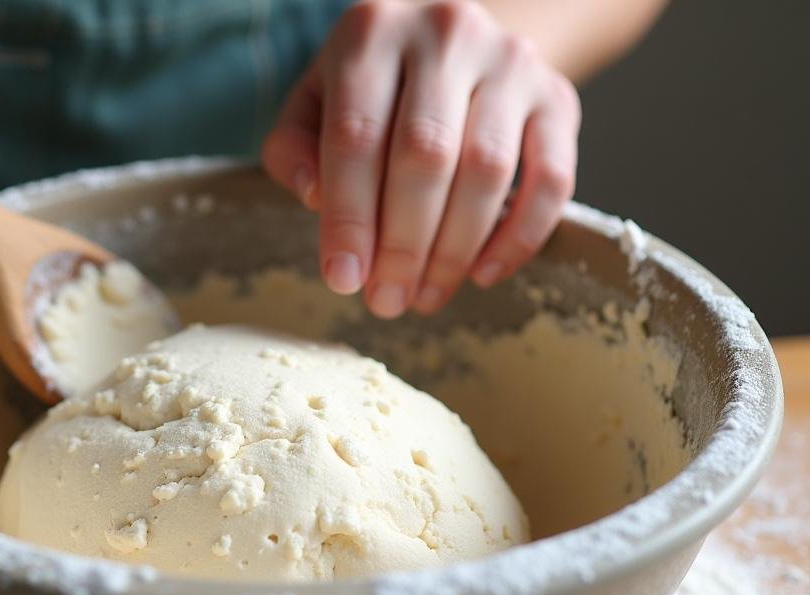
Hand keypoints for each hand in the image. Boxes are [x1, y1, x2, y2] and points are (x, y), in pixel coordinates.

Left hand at [262, 0, 580, 316]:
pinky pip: (552, 178)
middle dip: (403, 244)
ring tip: (424, 297)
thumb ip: (295, 151)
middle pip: (425, 155)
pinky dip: (519, 236)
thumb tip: (317, 199)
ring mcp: (511, 62)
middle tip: (386, 301)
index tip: (343, 279)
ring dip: (453, 251)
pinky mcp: (559, 97)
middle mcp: (447, 35)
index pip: (356, 135)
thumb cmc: (370, 92)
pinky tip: (482, 274)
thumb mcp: (311, 106)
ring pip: (487, 170)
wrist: (451, 48)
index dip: (349, 217)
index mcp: (372, 33)